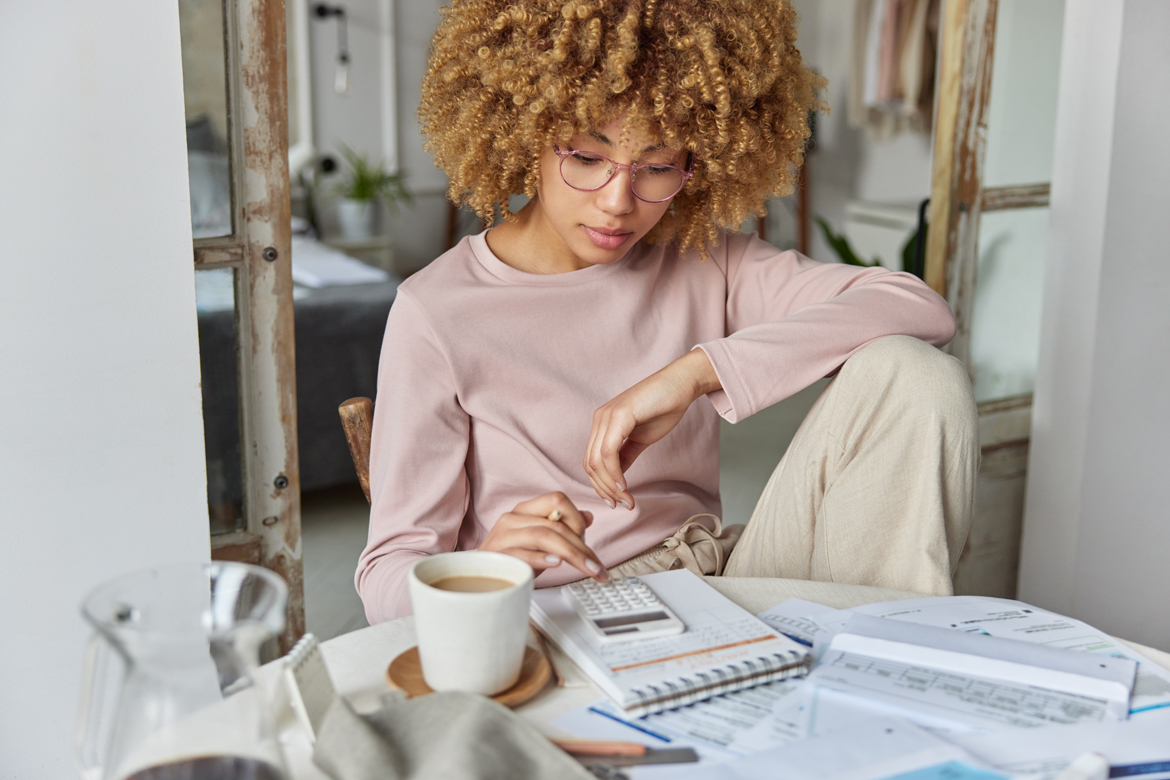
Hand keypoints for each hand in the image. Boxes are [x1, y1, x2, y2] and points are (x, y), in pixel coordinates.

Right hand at [479, 492, 609, 581]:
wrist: (480, 577)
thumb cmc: (512, 557)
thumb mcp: (540, 540)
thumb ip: (562, 527)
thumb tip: (588, 516)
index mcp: (525, 510)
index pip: (557, 499)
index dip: (576, 518)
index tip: (586, 542)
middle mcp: (513, 518)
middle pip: (555, 524)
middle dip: (581, 547)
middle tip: (597, 567)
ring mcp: (503, 535)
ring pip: (542, 536)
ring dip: (571, 554)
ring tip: (587, 568)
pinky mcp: (498, 555)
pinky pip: (522, 554)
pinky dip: (541, 559)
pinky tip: (556, 564)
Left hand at [584, 349, 720, 509]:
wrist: (681, 384)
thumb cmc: (664, 407)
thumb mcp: (640, 438)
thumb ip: (626, 456)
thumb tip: (617, 478)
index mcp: (603, 424)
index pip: (591, 461)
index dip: (601, 485)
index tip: (616, 501)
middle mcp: (600, 419)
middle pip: (590, 464)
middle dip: (605, 490)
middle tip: (622, 504)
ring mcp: (607, 416)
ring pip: (596, 461)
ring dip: (610, 486)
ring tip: (626, 499)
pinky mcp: (619, 415)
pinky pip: (608, 451)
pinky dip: (614, 473)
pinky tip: (625, 485)